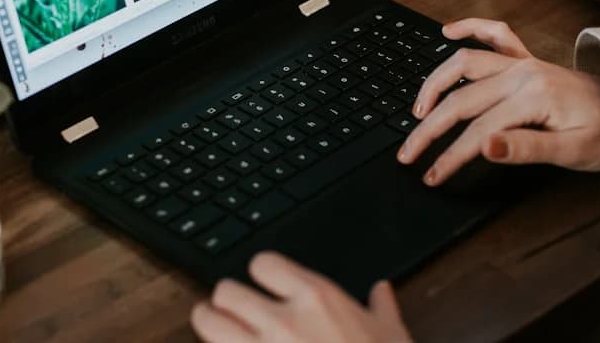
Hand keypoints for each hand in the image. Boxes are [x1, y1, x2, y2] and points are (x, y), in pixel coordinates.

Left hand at [191, 252, 411, 342]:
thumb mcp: (391, 336)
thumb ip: (381, 309)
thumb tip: (381, 291)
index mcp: (317, 299)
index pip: (264, 263)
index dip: (261, 274)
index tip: (265, 284)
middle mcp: (283, 321)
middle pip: (226, 291)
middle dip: (227, 301)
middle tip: (234, 311)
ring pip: (208, 323)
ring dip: (210, 325)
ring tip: (217, 331)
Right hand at [397, 19, 599, 184]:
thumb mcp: (572, 152)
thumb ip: (525, 149)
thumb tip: (483, 147)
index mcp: (534, 97)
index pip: (479, 132)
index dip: (450, 156)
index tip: (431, 175)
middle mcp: (523, 73)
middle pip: (462, 99)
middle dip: (429, 128)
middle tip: (408, 153)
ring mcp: (523, 62)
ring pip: (465, 64)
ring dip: (435, 83)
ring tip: (417, 111)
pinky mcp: (526, 59)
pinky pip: (494, 35)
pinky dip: (469, 28)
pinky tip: (447, 32)